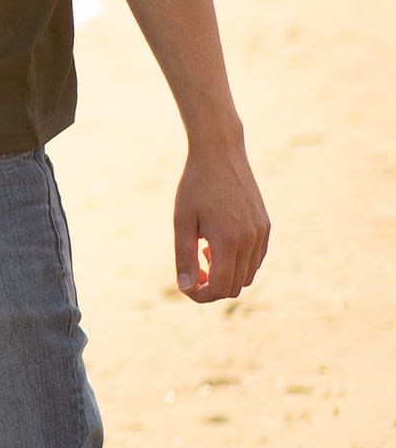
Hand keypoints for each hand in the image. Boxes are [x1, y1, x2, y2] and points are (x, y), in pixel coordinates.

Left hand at [175, 137, 268, 299]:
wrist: (220, 152)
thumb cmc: (195, 185)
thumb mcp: (182, 221)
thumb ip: (184, 257)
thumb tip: (186, 288)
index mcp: (227, 240)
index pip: (219, 287)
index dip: (200, 295)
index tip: (185, 286)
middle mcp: (250, 240)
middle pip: (235, 286)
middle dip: (212, 287)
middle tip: (192, 269)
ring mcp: (261, 233)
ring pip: (247, 275)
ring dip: (225, 274)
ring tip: (205, 250)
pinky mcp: (266, 226)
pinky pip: (256, 259)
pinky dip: (239, 262)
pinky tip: (219, 243)